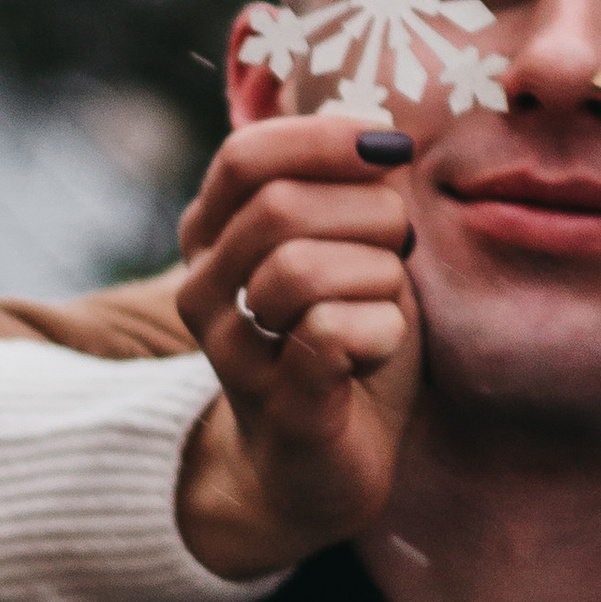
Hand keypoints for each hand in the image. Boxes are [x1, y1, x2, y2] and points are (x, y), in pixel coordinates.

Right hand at [172, 119, 423, 578]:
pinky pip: (332, 333)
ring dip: (380, 277)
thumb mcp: (349, 248)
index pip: (245, 157)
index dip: (324, 140)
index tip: (392, 150)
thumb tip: (385, 136)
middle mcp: (203, 288)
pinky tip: (379, 350)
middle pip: (282, 208)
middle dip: (371, 217)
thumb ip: (353, 189)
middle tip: (397, 251)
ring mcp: (232, 351)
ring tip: (383, 307)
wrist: (319, 465)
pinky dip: (381, 331)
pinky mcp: (277, 404)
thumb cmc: (343, 339)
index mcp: (214, 235)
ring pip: (305, 269)